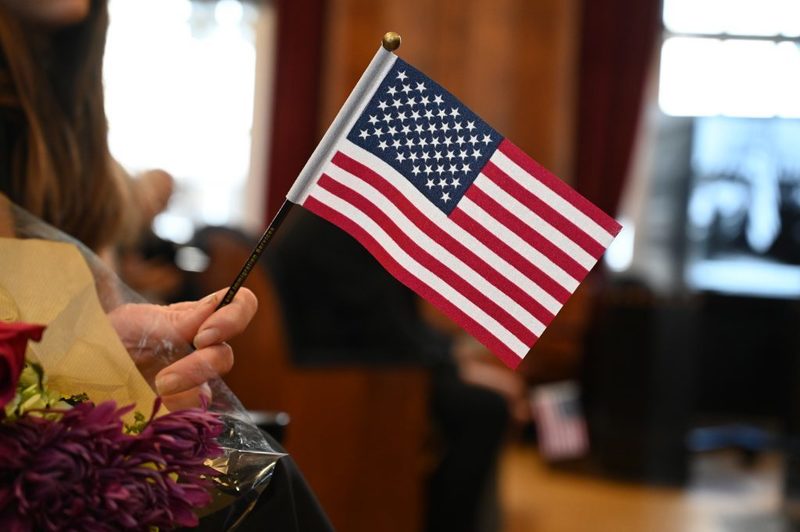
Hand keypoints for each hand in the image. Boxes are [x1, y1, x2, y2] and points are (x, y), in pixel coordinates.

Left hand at [108, 288, 256, 409]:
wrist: (78, 369)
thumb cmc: (107, 336)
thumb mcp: (138, 321)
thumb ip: (179, 319)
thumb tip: (217, 303)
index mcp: (196, 318)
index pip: (240, 306)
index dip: (233, 318)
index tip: (202, 336)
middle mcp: (200, 348)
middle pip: (226, 355)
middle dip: (200, 366)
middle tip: (165, 379)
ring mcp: (192, 381)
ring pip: (214, 388)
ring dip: (187, 391)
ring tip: (155, 393)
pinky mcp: (179, 409)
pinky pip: (194, 413)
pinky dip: (179, 412)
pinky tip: (157, 408)